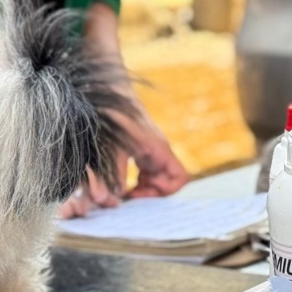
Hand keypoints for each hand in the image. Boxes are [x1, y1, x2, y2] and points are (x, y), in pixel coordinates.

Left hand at [57, 117, 189, 217]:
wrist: (111, 92)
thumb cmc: (113, 117)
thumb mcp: (112, 148)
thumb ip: (113, 173)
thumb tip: (111, 199)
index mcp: (158, 149)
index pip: (179, 177)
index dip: (165, 190)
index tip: (140, 190)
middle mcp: (159, 152)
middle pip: (169, 182)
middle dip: (151, 193)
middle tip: (128, 197)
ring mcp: (152, 152)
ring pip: (158, 179)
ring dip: (143, 189)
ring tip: (123, 192)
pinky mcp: (143, 152)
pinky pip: (148, 174)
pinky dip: (138, 182)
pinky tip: (120, 182)